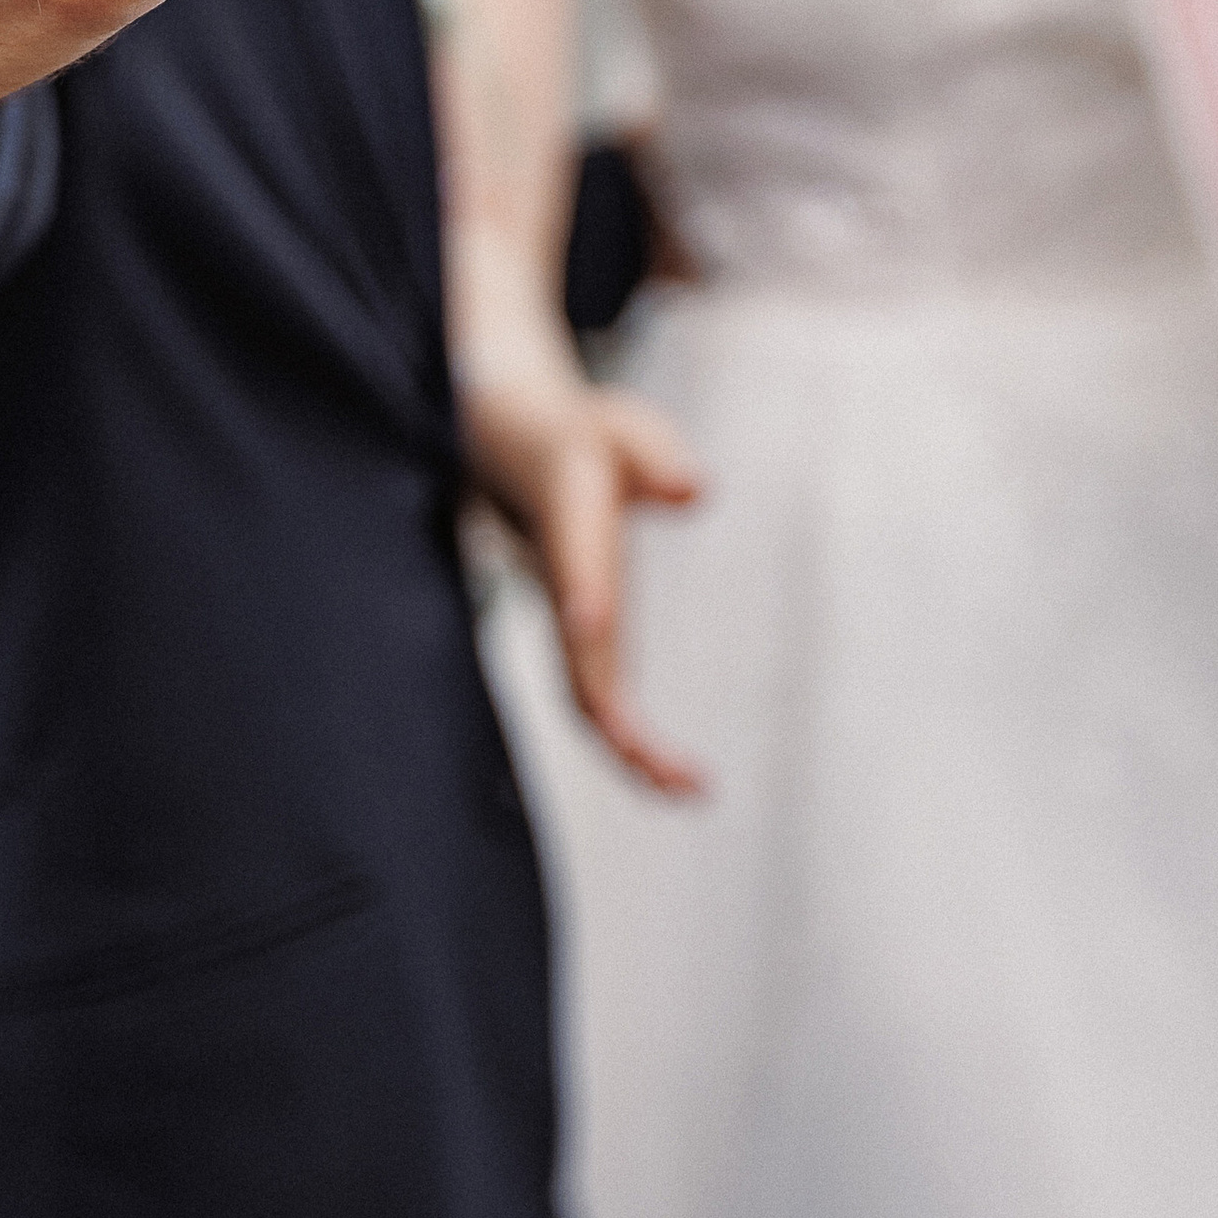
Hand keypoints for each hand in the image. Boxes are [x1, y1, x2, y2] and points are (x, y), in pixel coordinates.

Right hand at [455, 315, 705, 795]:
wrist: (523, 454)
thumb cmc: (583, 440)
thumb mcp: (621, 428)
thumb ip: (653, 455)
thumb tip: (694, 489)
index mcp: (570, 524)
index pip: (574, 566)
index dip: (583, 596)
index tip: (591, 621)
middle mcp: (566, 586)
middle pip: (578, 664)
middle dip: (618, 724)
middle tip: (674, 774)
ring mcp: (573, 620)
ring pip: (588, 700)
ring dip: (632, 752)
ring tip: (689, 788)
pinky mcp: (587, 639)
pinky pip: (603, 701)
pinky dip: (635, 745)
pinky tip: (680, 775)